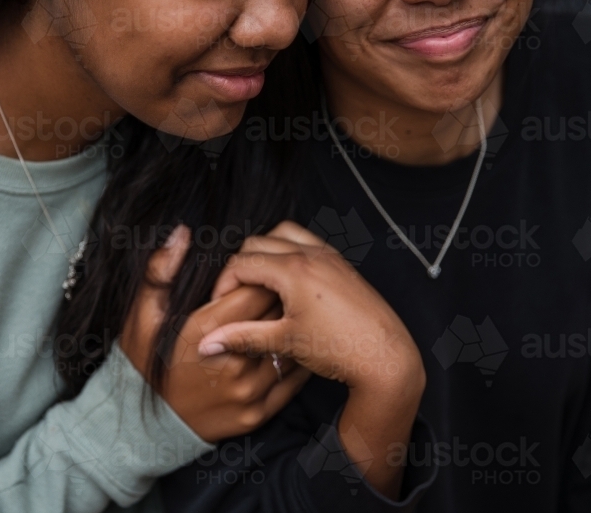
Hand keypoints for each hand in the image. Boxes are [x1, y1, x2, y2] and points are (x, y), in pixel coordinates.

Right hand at [120, 225, 310, 442]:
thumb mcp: (142, 314)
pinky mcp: (258, 414)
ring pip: (289, 347)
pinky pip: (292, 380)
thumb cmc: (142, 364)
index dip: (257, 275)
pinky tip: (288, 347)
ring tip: (283, 316)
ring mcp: (249, 392)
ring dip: (290, 327)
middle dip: (276, 295)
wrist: (142, 427)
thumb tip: (181, 234)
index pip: (254, 289)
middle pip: (276, 314)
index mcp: (207, 332)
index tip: (251, 274)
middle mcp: (234, 363)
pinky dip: (296, 360)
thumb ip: (161, 272)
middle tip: (270, 289)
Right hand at [199, 221, 425, 496]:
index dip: (222, 285)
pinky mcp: (341, 263)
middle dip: (239, 267)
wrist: (386, 357)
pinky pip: (306, 241)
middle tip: (235, 296)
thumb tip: (204, 343)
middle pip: (256, 243)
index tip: (219, 307)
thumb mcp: (283, 343)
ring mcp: (328, 255)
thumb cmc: (338, 350)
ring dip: (264, 252)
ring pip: (282, 234)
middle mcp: (310, 254)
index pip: (241, 264)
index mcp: (293, 270)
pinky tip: (288, 282)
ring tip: (259, 283)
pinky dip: (288, 251)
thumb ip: (241, 336)